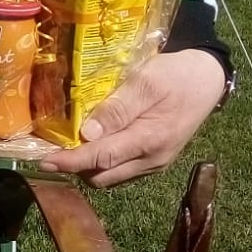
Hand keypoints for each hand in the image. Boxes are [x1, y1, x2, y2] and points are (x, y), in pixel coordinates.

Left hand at [39, 49, 226, 188]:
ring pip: (110, 176)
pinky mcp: (154, 158)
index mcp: (150, 140)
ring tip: (68, 144)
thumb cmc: (176, 75)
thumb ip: (118, 109)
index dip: (69, 162)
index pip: (101, 159)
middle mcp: (152, 159)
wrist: (208, 79)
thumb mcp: (146, 82)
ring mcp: (154, 162)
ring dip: (88, 165)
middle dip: (74, 166)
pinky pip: (121, 169)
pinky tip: (93, 141)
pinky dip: (102, 161)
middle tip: (51, 146)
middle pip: (102, 175)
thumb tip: (87, 134)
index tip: (43, 160)